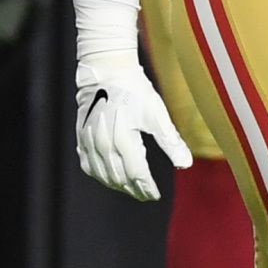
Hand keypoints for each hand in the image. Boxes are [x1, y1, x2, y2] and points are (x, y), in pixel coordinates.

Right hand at [74, 53, 189, 200]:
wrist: (107, 73)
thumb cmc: (135, 92)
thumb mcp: (157, 115)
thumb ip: (171, 142)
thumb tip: (185, 164)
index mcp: (124, 139)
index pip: (137, 174)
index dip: (147, 188)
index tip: (155, 195)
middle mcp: (104, 143)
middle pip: (120, 178)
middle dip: (134, 190)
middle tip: (146, 194)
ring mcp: (90, 141)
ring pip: (103, 175)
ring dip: (118, 186)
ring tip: (131, 189)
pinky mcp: (82, 137)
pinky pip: (88, 165)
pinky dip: (99, 175)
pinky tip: (109, 177)